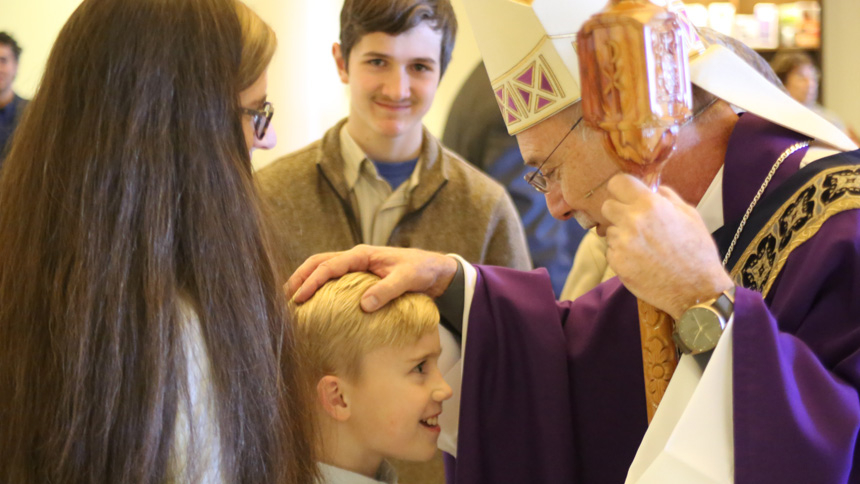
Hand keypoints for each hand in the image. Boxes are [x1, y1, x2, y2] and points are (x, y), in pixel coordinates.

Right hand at [286, 245, 458, 311]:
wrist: (435, 270)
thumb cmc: (422, 270)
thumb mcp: (407, 279)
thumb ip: (387, 290)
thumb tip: (364, 305)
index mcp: (362, 254)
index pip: (329, 265)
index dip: (312, 281)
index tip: (299, 298)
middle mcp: (355, 257)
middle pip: (318, 262)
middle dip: (299, 277)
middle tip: (284, 297)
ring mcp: (356, 266)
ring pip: (323, 268)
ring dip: (306, 280)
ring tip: (291, 299)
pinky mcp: (359, 276)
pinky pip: (333, 278)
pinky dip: (319, 287)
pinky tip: (314, 303)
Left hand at [601, 174, 733, 318]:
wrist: (696, 290)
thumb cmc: (697, 251)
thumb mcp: (690, 215)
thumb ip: (667, 197)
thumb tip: (652, 189)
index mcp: (649, 205)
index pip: (617, 183)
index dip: (622, 188)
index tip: (627, 195)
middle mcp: (631, 221)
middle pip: (607, 206)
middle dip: (619, 211)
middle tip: (634, 222)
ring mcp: (621, 243)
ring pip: (610, 231)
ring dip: (622, 235)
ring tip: (644, 246)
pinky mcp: (616, 263)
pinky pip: (612, 250)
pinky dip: (622, 253)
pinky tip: (640, 260)